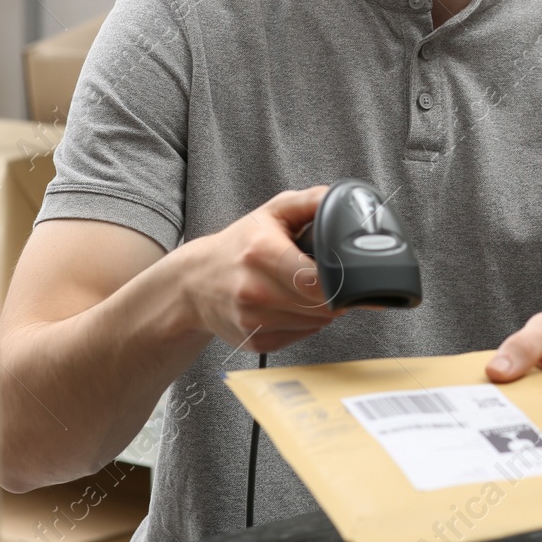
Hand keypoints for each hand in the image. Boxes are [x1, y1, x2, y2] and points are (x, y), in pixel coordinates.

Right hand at [175, 185, 345, 353]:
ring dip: (321, 309)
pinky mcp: (255, 341)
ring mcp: (252, 319)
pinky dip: (306, 323)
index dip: (339, 280)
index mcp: (261, 253)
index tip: (342, 272)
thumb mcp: (273, 212)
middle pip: (320, 305)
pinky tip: (292, 305)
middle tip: (327, 278)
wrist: (194, 281)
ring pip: (315, 323)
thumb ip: (311, 201)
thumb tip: (347, 201)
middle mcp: (253, 290)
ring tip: (306, 290)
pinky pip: (301, 335)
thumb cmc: (240, 244)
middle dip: (334, 293)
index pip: (315, 281)